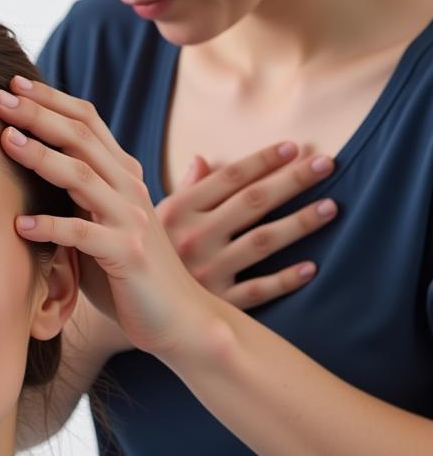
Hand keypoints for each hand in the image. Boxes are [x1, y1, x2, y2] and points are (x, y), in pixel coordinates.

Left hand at [0, 78, 320, 359]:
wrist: (178, 317)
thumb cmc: (128, 271)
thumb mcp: (100, 222)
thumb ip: (77, 194)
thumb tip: (30, 166)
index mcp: (122, 174)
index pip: (87, 122)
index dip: (51, 99)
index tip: (13, 83)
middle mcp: (128, 188)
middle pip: (81, 138)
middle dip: (39, 114)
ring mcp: (130, 219)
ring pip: (82, 176)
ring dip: (41, 156)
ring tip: (6, 141)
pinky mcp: (128, 254)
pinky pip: (84, 235)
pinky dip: (52, 227)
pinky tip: (21, 224)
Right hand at [159, 145, 336, 308]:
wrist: (124, 308)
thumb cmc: (144, 255)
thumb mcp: (154, 219)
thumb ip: (183, 191)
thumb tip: (203, 159)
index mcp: (177, 211)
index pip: (229, 178)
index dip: (263, 160)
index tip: (294, 147)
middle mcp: (193, 237)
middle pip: (252, 202)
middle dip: (292, 180)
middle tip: (327, 164)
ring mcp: (206, 270)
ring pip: (262, 242)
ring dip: (299, 223)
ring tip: (331, 207)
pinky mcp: (217, 302)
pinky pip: (258, 290)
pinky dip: (285, 279)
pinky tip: (311, 268)